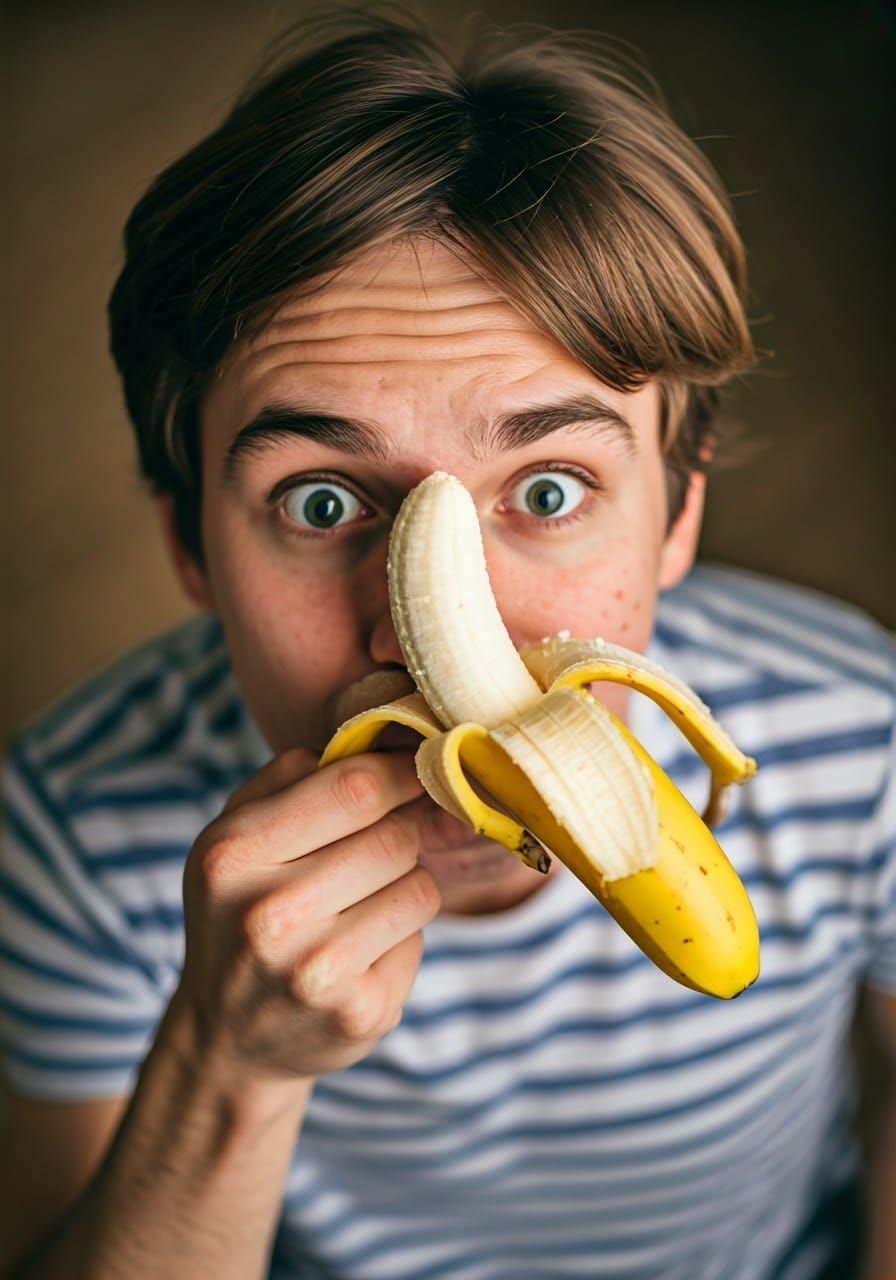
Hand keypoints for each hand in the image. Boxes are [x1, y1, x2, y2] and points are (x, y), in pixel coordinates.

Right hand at [177, 747, 440, 1081]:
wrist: (226, 1038)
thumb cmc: (239, 911)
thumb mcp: (234, 838)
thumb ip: (290, 777)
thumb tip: (374, 736)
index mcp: (233, 855)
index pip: (354, 788)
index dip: (401, 773)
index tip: (417, 770)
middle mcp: (269, 915)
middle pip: (394, 837)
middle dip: (399, 833)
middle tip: (377, 848)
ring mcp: (315, 972)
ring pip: (419, 886)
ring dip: (404, 885)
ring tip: (360, 904)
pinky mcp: (358, 1013)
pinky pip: (418, 939)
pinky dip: (400, 936)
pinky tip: (359, 953)